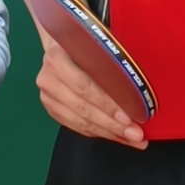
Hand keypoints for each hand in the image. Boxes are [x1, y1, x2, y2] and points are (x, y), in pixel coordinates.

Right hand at [31, 28, 147, 148]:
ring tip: (130, 139)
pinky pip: (77, 126)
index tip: (127, 117)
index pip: (84, 87)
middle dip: (112, 125)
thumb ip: (109, 64)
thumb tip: (137, 90)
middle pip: (83, 108)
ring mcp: (47, 97)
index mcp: (58, 58)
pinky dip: (98, 133)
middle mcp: (48, 79)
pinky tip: (115, 136)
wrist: (59, 47)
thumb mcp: (94, 46)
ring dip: (108, 133)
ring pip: (80, 122)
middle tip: (134, 134)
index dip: (106, 104)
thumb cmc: (83, 45)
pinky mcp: (51, 109)